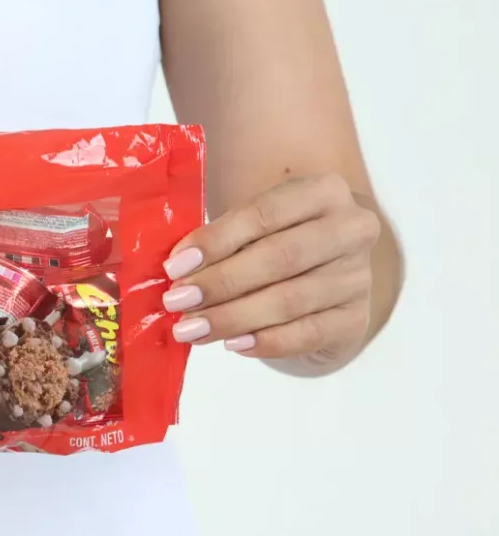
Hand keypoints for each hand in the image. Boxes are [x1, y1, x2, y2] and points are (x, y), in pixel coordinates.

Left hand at [161, 174, 380, 372]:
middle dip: (220, 283)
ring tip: (192, 328)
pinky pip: (308, 334)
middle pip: (279, 258)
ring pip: (290, 300)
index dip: (216, 242)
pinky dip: (266, 341)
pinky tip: (232, 344)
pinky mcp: (357, 318)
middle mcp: (352, 229)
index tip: (175, 266)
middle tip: (178, 302)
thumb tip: (176, 270)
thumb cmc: (278, 239)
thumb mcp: (256, 224)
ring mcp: (359, 276)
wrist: (327, 272)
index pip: (264, 215)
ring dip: (233, 317)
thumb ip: (223, 238)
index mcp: (324, 191)